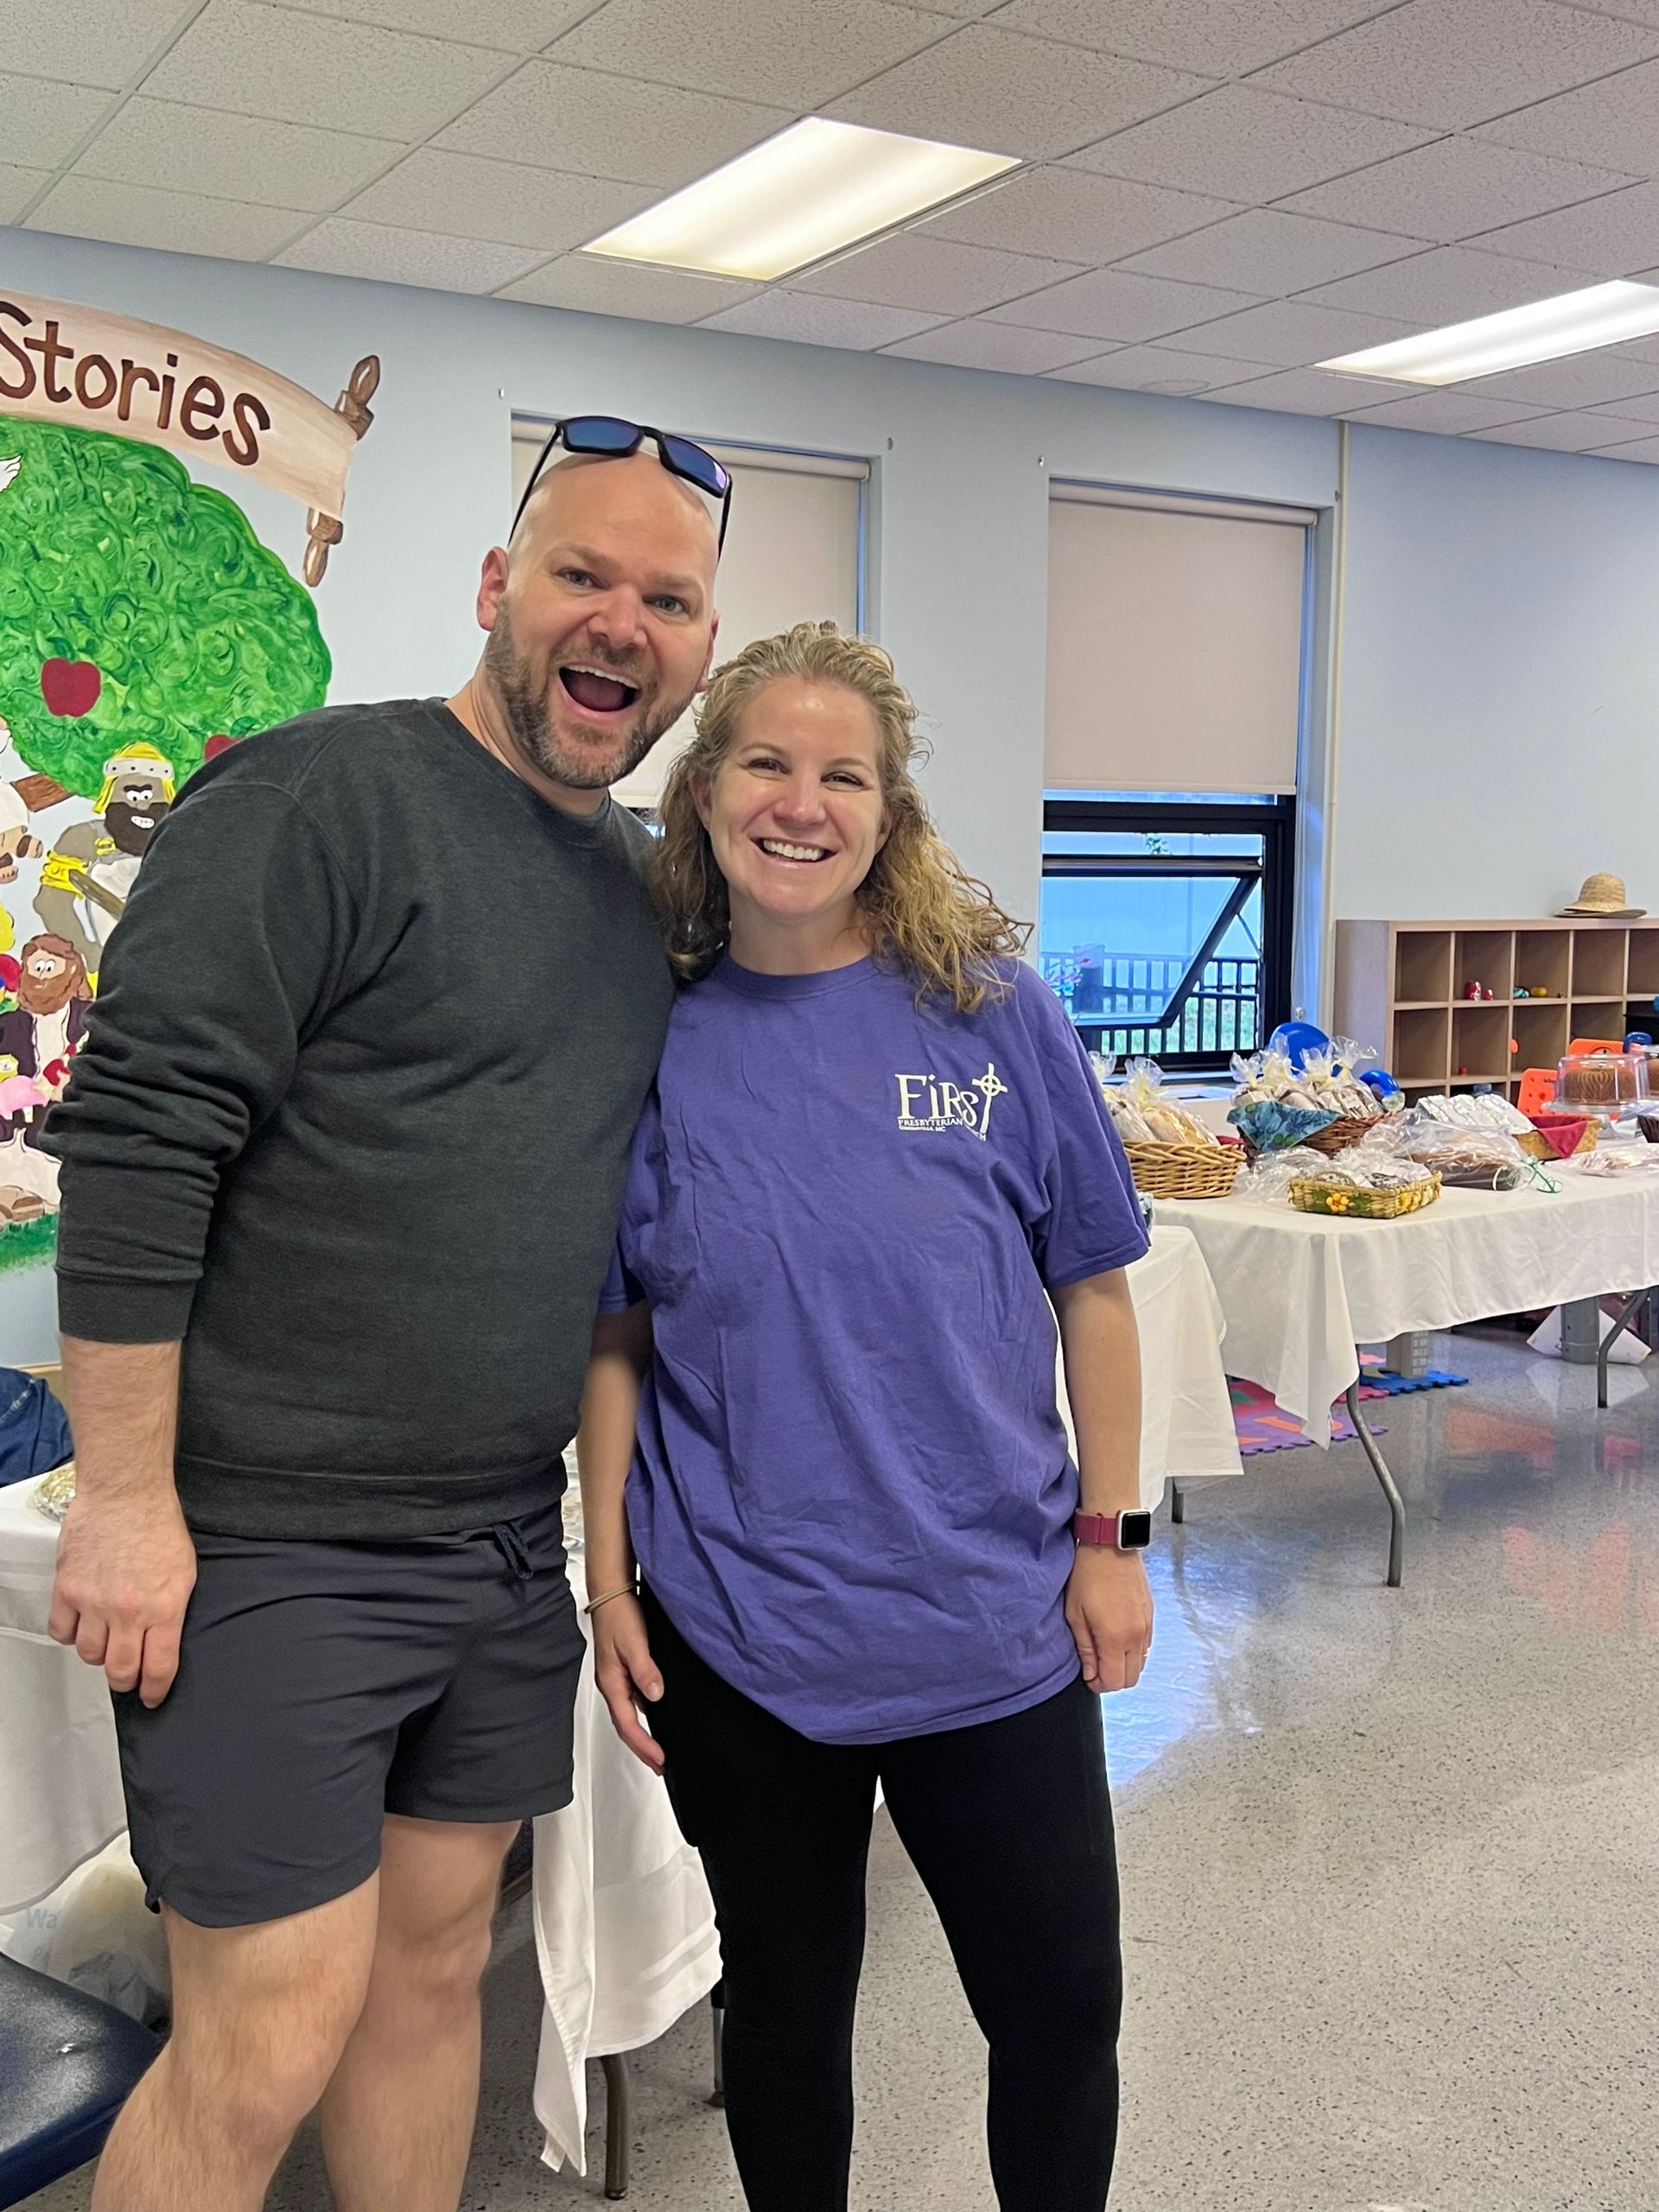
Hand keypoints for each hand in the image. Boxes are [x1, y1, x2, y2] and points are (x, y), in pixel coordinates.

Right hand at [48, 1490, 196, 1707]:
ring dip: (99, 1654)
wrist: (126, 1493)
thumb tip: (164, 1641)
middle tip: (127, 1676)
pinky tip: (81, 1623)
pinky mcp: (67, 1590)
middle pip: (120, 1670)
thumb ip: (172, 1610)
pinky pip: (62, 1632)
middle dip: (126, 1680)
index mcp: (164, 1607)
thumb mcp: (184, 1572)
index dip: (154, 1690)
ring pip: (90, 1655)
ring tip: (106, 1641)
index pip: (159, 1668)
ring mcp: (94, 1602)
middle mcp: (128, 1611)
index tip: (151, 1697)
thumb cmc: (158, 1524)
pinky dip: (70, 1633)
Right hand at [591, 1594, 665, 1771]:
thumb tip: (655, 1696)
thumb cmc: (619, 1614)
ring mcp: (615, 1677)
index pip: (628, 1724)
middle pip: (625, 1724)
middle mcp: (611, 1684)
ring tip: (658, 1747)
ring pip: (628, 1713)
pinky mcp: (622, 1668)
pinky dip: (643, 1713)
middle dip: (642, 1747)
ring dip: (642, 1732)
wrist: (611, 1591)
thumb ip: (645, 1670)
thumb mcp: (634, 1643)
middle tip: (660, 1764)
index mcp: (611, 1683)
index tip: (660, 1759)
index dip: (644, 1745)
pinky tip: (656, 1712)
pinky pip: (632, 1699)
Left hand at [1065, 1545, 1152, 1693]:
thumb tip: (1091, 1675)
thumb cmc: (1088, 1576)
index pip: (1115, 1682)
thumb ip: (1085, 1649)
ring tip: (1105, 1650)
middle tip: (1095, 1667)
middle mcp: (1136, 1636)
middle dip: (1112, 1679)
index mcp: (1115, 1637)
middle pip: (1131, 1678)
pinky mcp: (1151, 1616)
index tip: (1088, 1677)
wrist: (1110, 1546)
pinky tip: (1117, 1637)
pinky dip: (1133, 1651)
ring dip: (1124, 1665)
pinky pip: (1146, 1647)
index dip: (1099, 1685)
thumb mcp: (1076, 1614)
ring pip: (1141, 1664)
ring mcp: (1147, 1626)